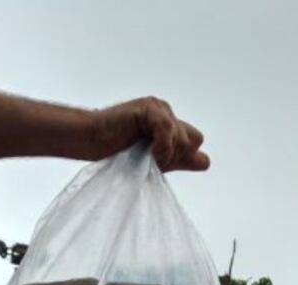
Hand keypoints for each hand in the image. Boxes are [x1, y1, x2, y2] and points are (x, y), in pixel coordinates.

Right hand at [89, 97, 210, 171]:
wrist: (91, 141)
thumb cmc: (117, 152)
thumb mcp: (156, 160)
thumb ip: (180, 159)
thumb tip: (206, 162)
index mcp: (170, 124)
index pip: (195, 141)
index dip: (181, 157)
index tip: (158, 163)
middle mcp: (166, 112)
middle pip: (194, 140)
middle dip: (176, 156)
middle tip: (150, 159)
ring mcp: (159, 108)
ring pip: (184, 139)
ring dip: (166, 155)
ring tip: (144, 155)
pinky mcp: (149, 108)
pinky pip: (169, 132)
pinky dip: (161, 148)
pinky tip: (147, 152)